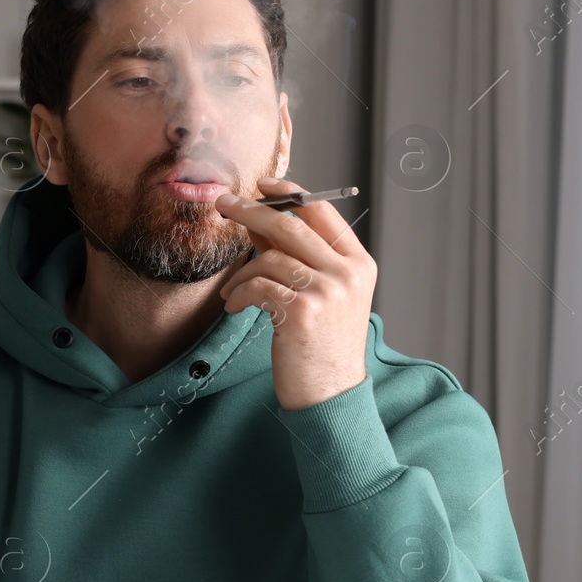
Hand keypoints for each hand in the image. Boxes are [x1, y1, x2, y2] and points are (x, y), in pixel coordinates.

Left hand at [215, 177, 375, 409]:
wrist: (331, 396)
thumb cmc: (322, 347)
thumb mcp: (320, 296)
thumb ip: (296, 257)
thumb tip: (259, 222)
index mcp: (359, 264)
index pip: (322, 211)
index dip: (289, 192)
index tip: (262, 186)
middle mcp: (348, 273)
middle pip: (291, 224)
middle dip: (251, 211)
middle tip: (223, 204)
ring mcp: (328, 292)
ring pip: (269, 257)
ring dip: (242, 272)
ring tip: (233, 293)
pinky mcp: (302, 312)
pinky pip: (257, 286)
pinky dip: (239, 295)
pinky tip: (236, 307)